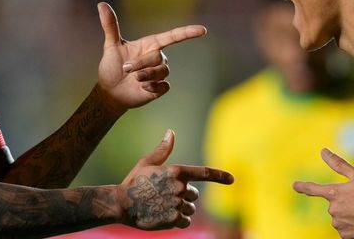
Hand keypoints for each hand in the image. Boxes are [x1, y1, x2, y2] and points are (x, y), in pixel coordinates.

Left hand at [95, 2, 206, 111]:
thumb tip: (102, 4)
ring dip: (146, 76)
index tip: (202, 30)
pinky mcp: (160, 88)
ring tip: (134, 79)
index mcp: (150, 45)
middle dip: (141, 64)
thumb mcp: (111, 46)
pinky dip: (151, 87)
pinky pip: (163, 86)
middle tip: (127, 69)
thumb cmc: (111, 67)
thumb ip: (110, 26)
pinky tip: (141, 89)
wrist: (110, 92)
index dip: (188, 32)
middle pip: (159, 58)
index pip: (173, 36)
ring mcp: (159, 74)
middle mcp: (158, 57)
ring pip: (162, 72)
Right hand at [117, 130, 233, 229]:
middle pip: (194, 195)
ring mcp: (177, 204)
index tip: (232, 179)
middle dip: (184, 196)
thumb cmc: (134, 181)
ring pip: (190, 209)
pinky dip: (177, 221)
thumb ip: (163, 150)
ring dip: (180, 209)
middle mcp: (180, 187)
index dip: (220, 176)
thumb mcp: (147, 162)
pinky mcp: (173, 219)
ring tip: (161, 206)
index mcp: (176, 171)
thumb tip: (171, 132)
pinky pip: (185, 221)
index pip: (204, 173)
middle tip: (164, 196)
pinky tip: (163, 216)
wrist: (121, 204)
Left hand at [293, 148, 353, 238]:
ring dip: (350, 214)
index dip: (303, 186)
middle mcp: (333, 210)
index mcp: (334, 193)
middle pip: (334, 204)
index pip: (313, 189)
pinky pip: (346, 229)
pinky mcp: (346, 236)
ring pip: (341, 217)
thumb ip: (338, 164)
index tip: (295, 185)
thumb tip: (323, 151)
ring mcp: (339, 225)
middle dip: (345, 202)